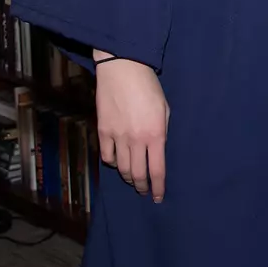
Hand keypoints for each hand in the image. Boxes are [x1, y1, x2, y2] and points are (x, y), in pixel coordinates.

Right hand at [94, 54, 169, 200]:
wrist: (123, 69)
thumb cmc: (149, 87)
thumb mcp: (164, 109)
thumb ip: (161, 132)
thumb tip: (157, 151)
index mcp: (156, 135)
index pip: (157, 170)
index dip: (158, 187)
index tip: (158, 197)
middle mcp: (136, 140)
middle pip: (138, 174)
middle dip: (142, 187)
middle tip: (144, 191)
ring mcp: (117, 137)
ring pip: (122, 169)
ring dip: (128, 177)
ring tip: (133, 179)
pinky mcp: (102, 131)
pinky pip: (107, 156)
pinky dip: (113, 163)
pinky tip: (118, 162)